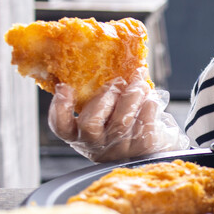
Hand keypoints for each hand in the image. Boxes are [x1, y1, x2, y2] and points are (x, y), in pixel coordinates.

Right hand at [49, 68, 188, 161]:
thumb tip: (105, 66)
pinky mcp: (143, 147)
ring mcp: (120, 148)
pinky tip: (150, 97)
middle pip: (90, 123)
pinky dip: (149, 104)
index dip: (59, 107)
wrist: (154, 146)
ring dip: (132, 95)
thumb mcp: (106, 115)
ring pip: (121, 121)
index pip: (61, 126)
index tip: (65, 86)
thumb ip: (100, 98)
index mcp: (81, 135)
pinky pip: (145, 122)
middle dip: (104, 97)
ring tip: (139, 81)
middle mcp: (97, 145)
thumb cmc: (126, 124)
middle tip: (118, 82)